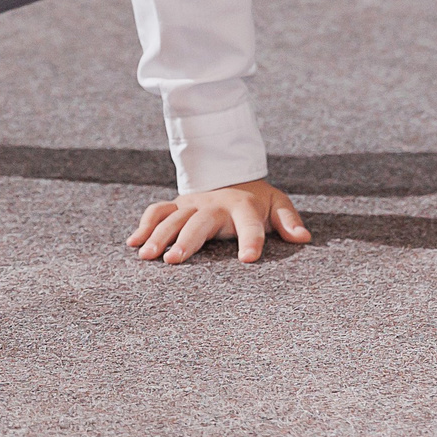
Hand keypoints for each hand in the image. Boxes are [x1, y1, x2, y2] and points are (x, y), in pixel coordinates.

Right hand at [127, 179, 310, 264]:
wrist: (232, 175)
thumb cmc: (257, 200)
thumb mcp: (278, 204)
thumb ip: (289, 221)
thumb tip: (304, 238)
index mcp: (243, 206)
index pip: (250, 225)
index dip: (252, 240)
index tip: (249, 260)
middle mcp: (214, 204)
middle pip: (200, 222)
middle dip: (187, 240)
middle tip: (174, 261)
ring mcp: (192, 204)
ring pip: (173, 218)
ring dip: (159, 236)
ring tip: (148, 256)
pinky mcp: (177, 205)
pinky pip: (157, 212)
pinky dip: (144, 226)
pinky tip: (133, 244)